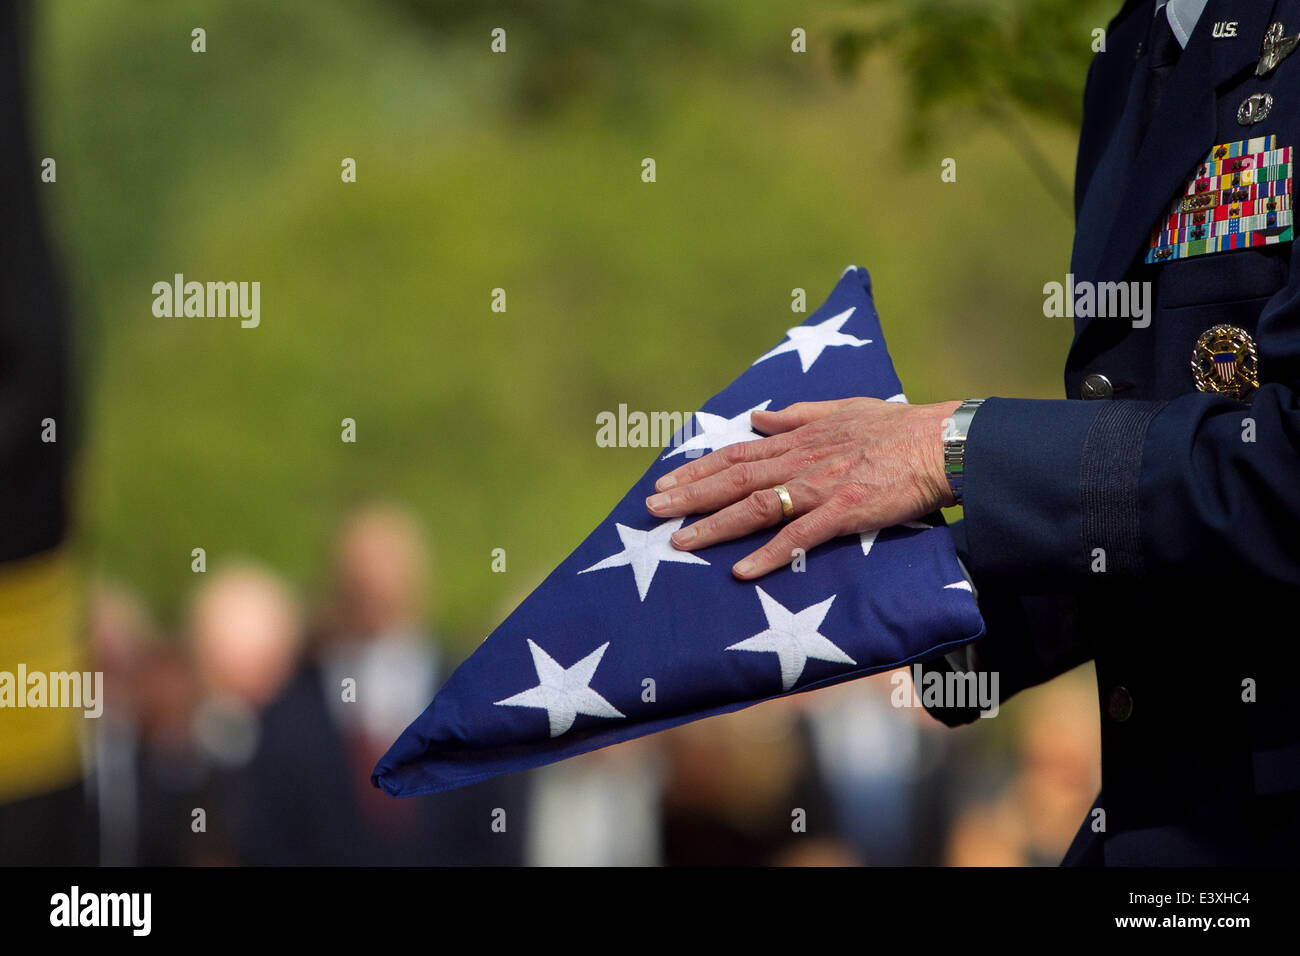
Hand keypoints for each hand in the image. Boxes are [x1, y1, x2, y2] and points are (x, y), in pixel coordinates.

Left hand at [644, 397, 961, 579]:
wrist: (941, 443)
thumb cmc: (898, 427)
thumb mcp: (843, 409)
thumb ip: (798, 414)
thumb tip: (760, 415)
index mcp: (799, 439)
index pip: (737, 454)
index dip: (698, 468)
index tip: (664, 480)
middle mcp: (801, 461)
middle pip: (734, 479)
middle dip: (689, 495)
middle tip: (651, 511)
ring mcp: (820, 487)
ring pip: (756, 506)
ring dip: (715, 525)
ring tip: (680, 542)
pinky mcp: (844, 512)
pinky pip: (799, 536)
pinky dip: (769, 553)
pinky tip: (742, 571)